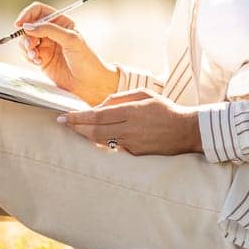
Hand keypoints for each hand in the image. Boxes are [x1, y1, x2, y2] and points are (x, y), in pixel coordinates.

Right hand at [16, 2, 119, 105]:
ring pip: (25, 40)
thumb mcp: (71, 39)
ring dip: (26, 47)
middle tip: (30, 45)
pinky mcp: (41, 58)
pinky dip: (28, 56)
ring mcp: (46, 45)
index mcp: (61, 21)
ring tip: (35, 56)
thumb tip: (27, 26)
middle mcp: (52, 31)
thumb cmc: (86, 59)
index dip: (27, 14)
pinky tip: (38, 62)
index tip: (20, 24)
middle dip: (26, 35)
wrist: (88, 83)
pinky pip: (27, 53)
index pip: (38, 10)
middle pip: (28, 25)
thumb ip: (49, 30)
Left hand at [57, 90, 203, 155]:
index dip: (78, 117)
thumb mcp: (144, 94)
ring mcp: (132, 143)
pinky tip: (94, 137)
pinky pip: (114, 146)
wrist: (185, 130)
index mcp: (131, 111)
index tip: (63, 116)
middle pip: (95, 131)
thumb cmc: (165, 109)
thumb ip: (120, 97)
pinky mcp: (136, 153)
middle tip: (62, 124)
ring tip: (75, 129)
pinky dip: (102, 141)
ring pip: (101, 141)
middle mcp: (130, 128)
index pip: (97, 115)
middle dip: (76, 127)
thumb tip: (100, 105)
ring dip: (85, 135)